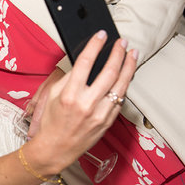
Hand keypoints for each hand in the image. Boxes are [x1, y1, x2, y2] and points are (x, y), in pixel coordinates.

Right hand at [23, 31, 136, 175]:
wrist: (56, 148)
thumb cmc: (51, 121)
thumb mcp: (52, 95)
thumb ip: (69, 79)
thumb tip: (85, 63)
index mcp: (69, 95)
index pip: (85, 63)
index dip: (95, 46)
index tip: (102, 35)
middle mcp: (86, 104)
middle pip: (108, 72)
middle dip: (118, 54)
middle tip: (122, 42)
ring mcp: (99, 114)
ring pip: (120, 86)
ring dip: (128, 67)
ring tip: (132, 55)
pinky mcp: (107, 122)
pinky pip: (119, 100)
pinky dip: (124, 85)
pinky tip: (126, 76)